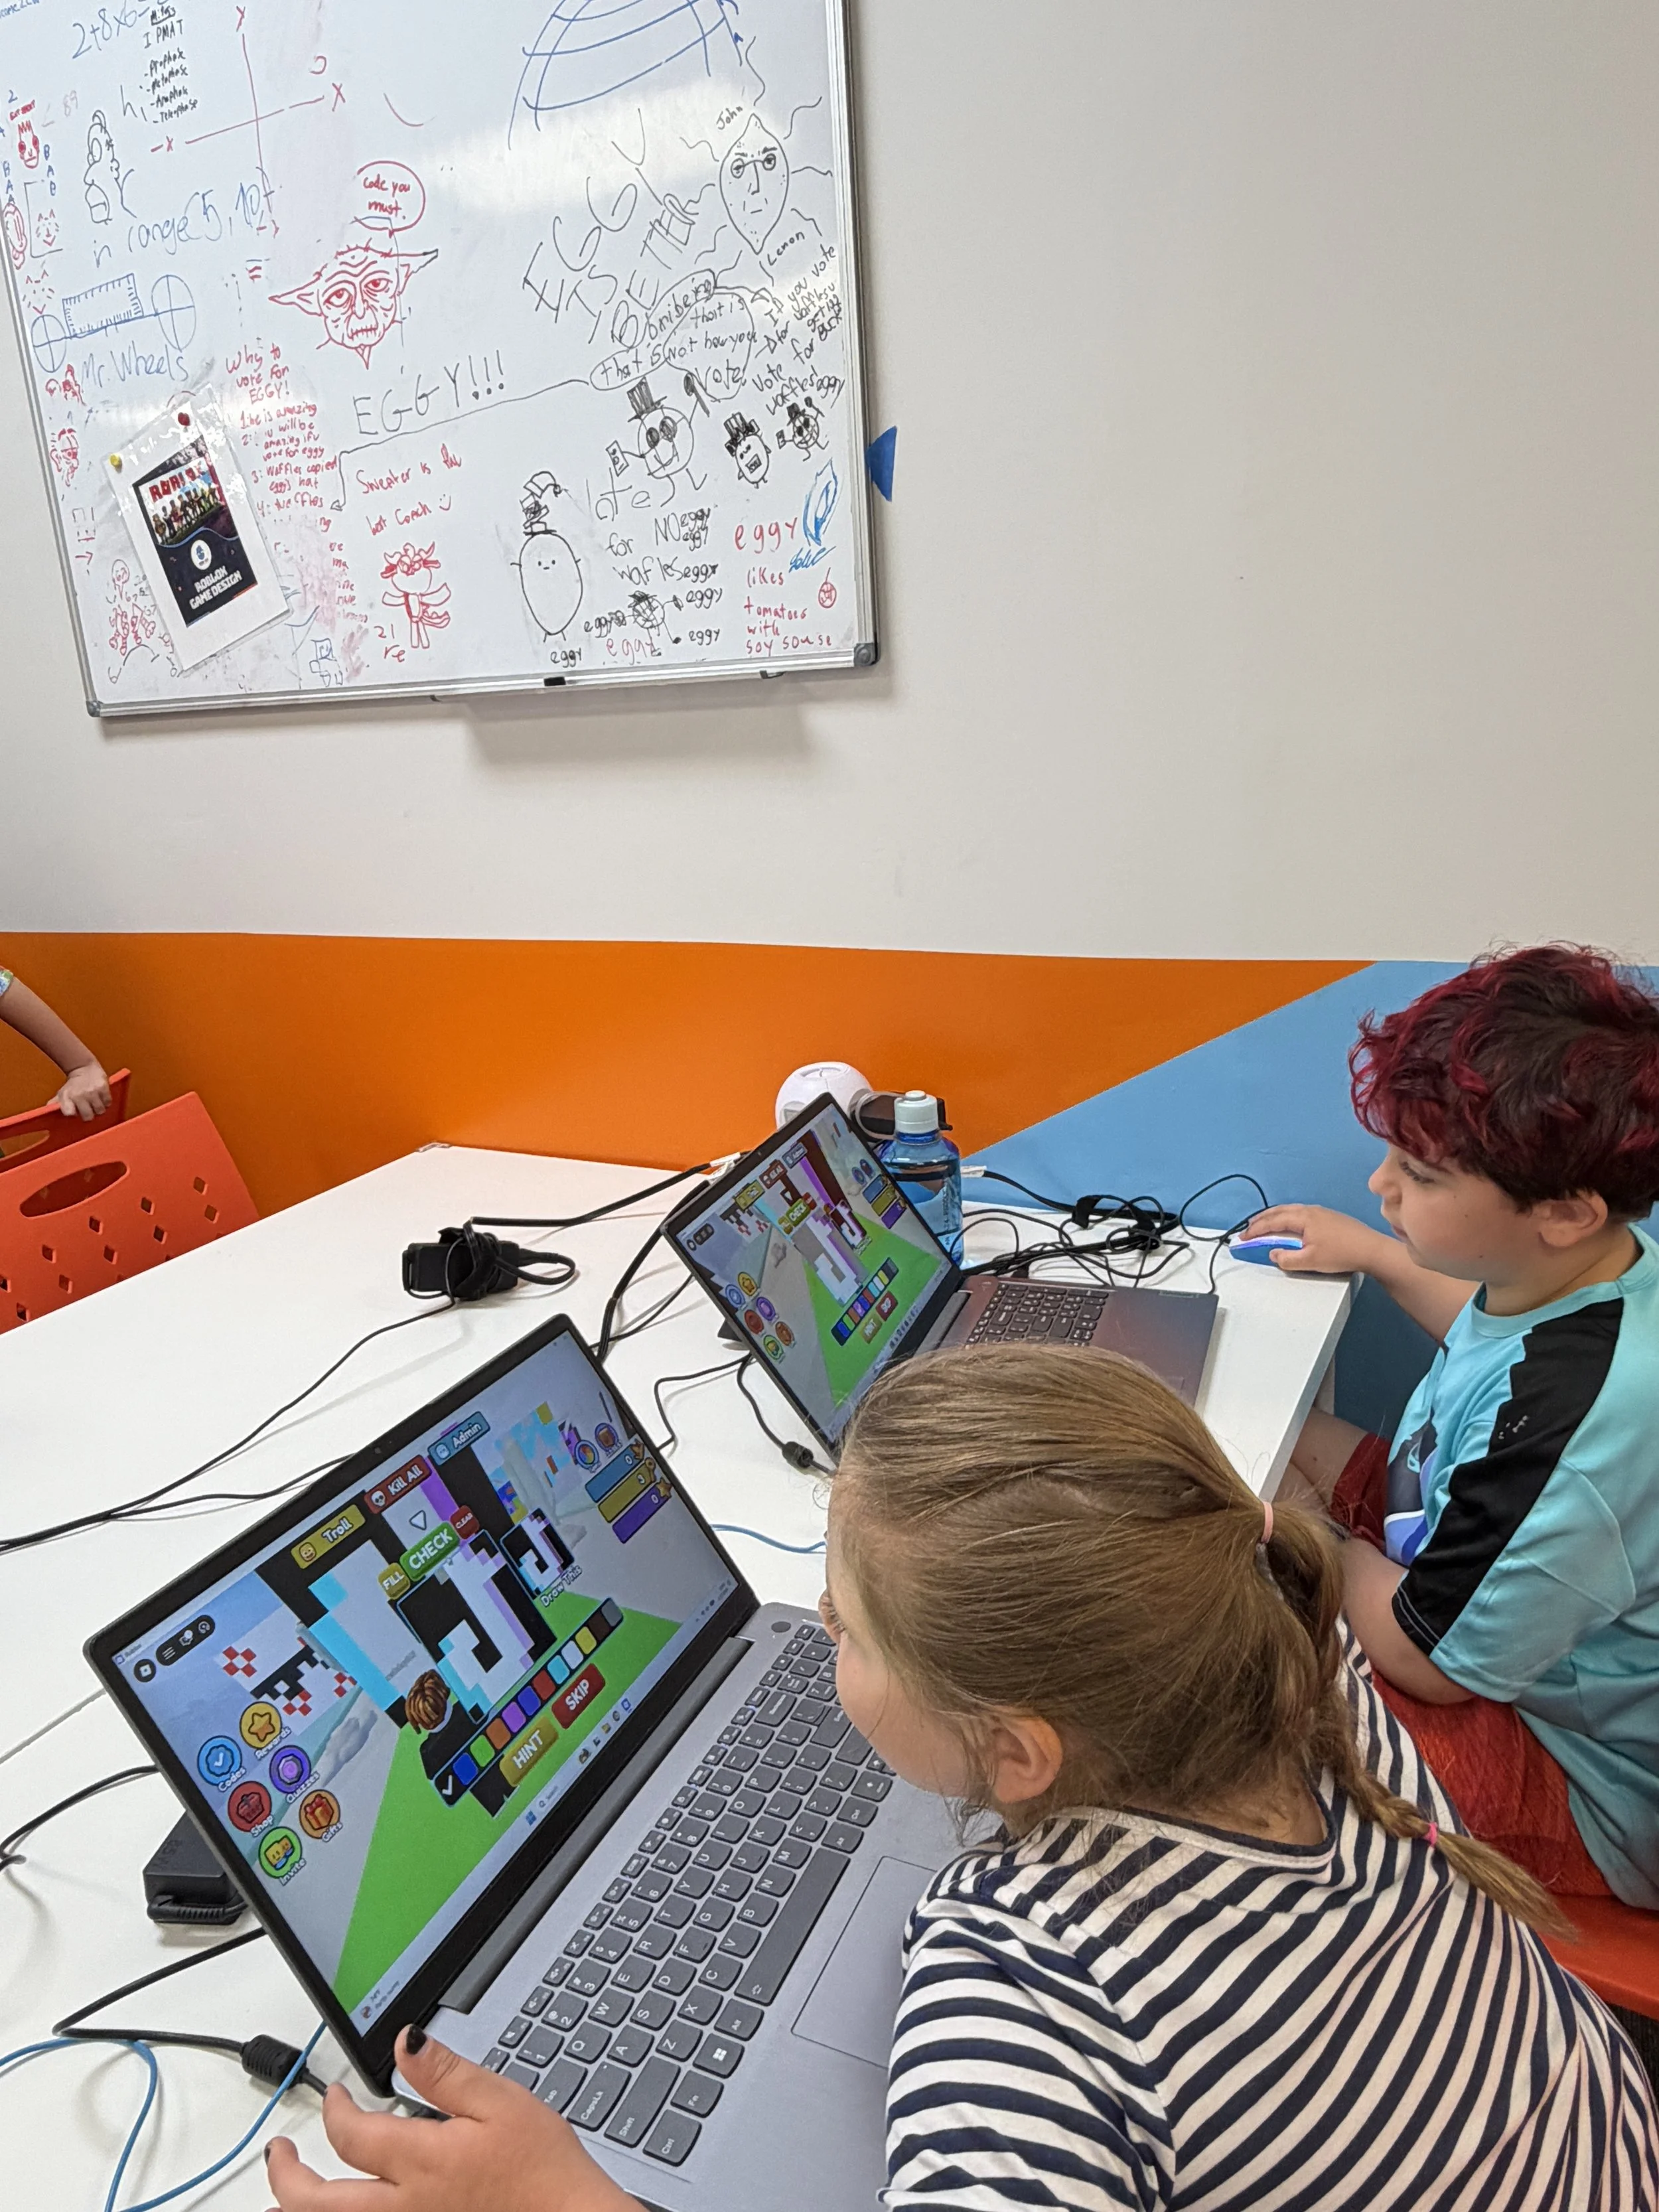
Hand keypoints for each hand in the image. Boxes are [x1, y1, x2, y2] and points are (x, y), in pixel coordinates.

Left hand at [52, 1061, 110, 1120]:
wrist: (84, 1067)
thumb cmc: (73, 1084)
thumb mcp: (62, 1093)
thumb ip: (56, 1103)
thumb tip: (48, 1110)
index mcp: (67, 1097)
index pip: (69, 1113)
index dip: (73, 1114)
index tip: (75, 1112)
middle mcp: (79, 1095)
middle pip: (88, 1116)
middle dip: (89, 1115)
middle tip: (89, 1110)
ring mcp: (92, 1091)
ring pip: (100, 1110)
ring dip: (98, 1109)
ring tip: (95, 1103)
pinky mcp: (103, 1087)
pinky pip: (108, 1102)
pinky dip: (106, 1102)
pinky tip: (101, 1098)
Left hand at [266, 2031, 639, 2211]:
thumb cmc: (544, 2172)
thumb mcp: (503, 2103)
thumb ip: (446, 2073)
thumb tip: (403, 2039)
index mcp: (420, 2162)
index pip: (349, 2135)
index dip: (333, 2107)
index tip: (336, 2093)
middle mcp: (404, 2208)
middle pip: (315, 2204)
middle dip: (285, 2176)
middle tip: (278, 2155)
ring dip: (299, 2209)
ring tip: (291, 2190)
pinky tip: (344, 2209)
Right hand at [1243, 1204, 1394, 1277]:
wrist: (1372, 1250)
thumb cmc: (1342, 1254)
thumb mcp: (1310, 1261)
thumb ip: (1287, 1259)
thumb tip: (1273, 1253)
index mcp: (1303, 1218)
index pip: (1272, 1221)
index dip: (1255, 1230)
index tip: (1243, 1238)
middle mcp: (1310, 1210)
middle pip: (1279, 1211)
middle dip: (1261, 1220)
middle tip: (1248, 1230)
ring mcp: (1321, 1212)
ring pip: (1290, 1211)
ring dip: (1274, 1218)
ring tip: (1264, 1226)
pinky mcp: (1329, 1217)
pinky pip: (1300, 1213)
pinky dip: (1287, 1218)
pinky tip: (1288, 1226)